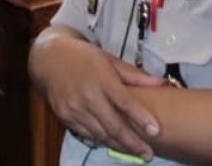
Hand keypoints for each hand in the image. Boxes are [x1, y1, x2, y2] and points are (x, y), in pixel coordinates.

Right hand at [31, 32, 164, 160]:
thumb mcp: (111, 60)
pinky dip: (101, 140)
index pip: (125, 103)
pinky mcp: (65, 117)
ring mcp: (74, 109)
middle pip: (113, 126)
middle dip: (132, 143)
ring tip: (135, 153)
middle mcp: (88, 97)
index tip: (155, 131)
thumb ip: (135, 75)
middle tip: (148, 154)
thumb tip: (161, 82)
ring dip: (118, 146)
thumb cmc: (85, 57)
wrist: (50, 59)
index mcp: (102, 80)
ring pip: (100, 134)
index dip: (141, 119)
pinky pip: (86, 134)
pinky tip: (113, 144)